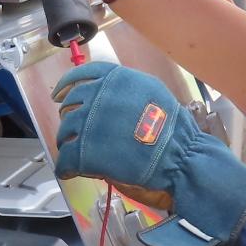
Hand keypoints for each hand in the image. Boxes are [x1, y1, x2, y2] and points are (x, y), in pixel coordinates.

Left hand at [52, 63, 245, 245]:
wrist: (183, 162)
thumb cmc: (175, 133)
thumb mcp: (153, 97)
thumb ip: (127, 94)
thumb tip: (104, 100)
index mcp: (119, 80)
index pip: (82, 74)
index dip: (68, 85)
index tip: (61, 95)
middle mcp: (102, 96)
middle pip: (71, 105)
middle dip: (70, 119)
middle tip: (75, 131)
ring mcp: (93, 123)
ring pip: (66, 131)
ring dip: (67, 143)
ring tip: (74, 154)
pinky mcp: (88, 152)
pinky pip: (66, 158)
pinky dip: (65, 167)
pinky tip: (70, 171)